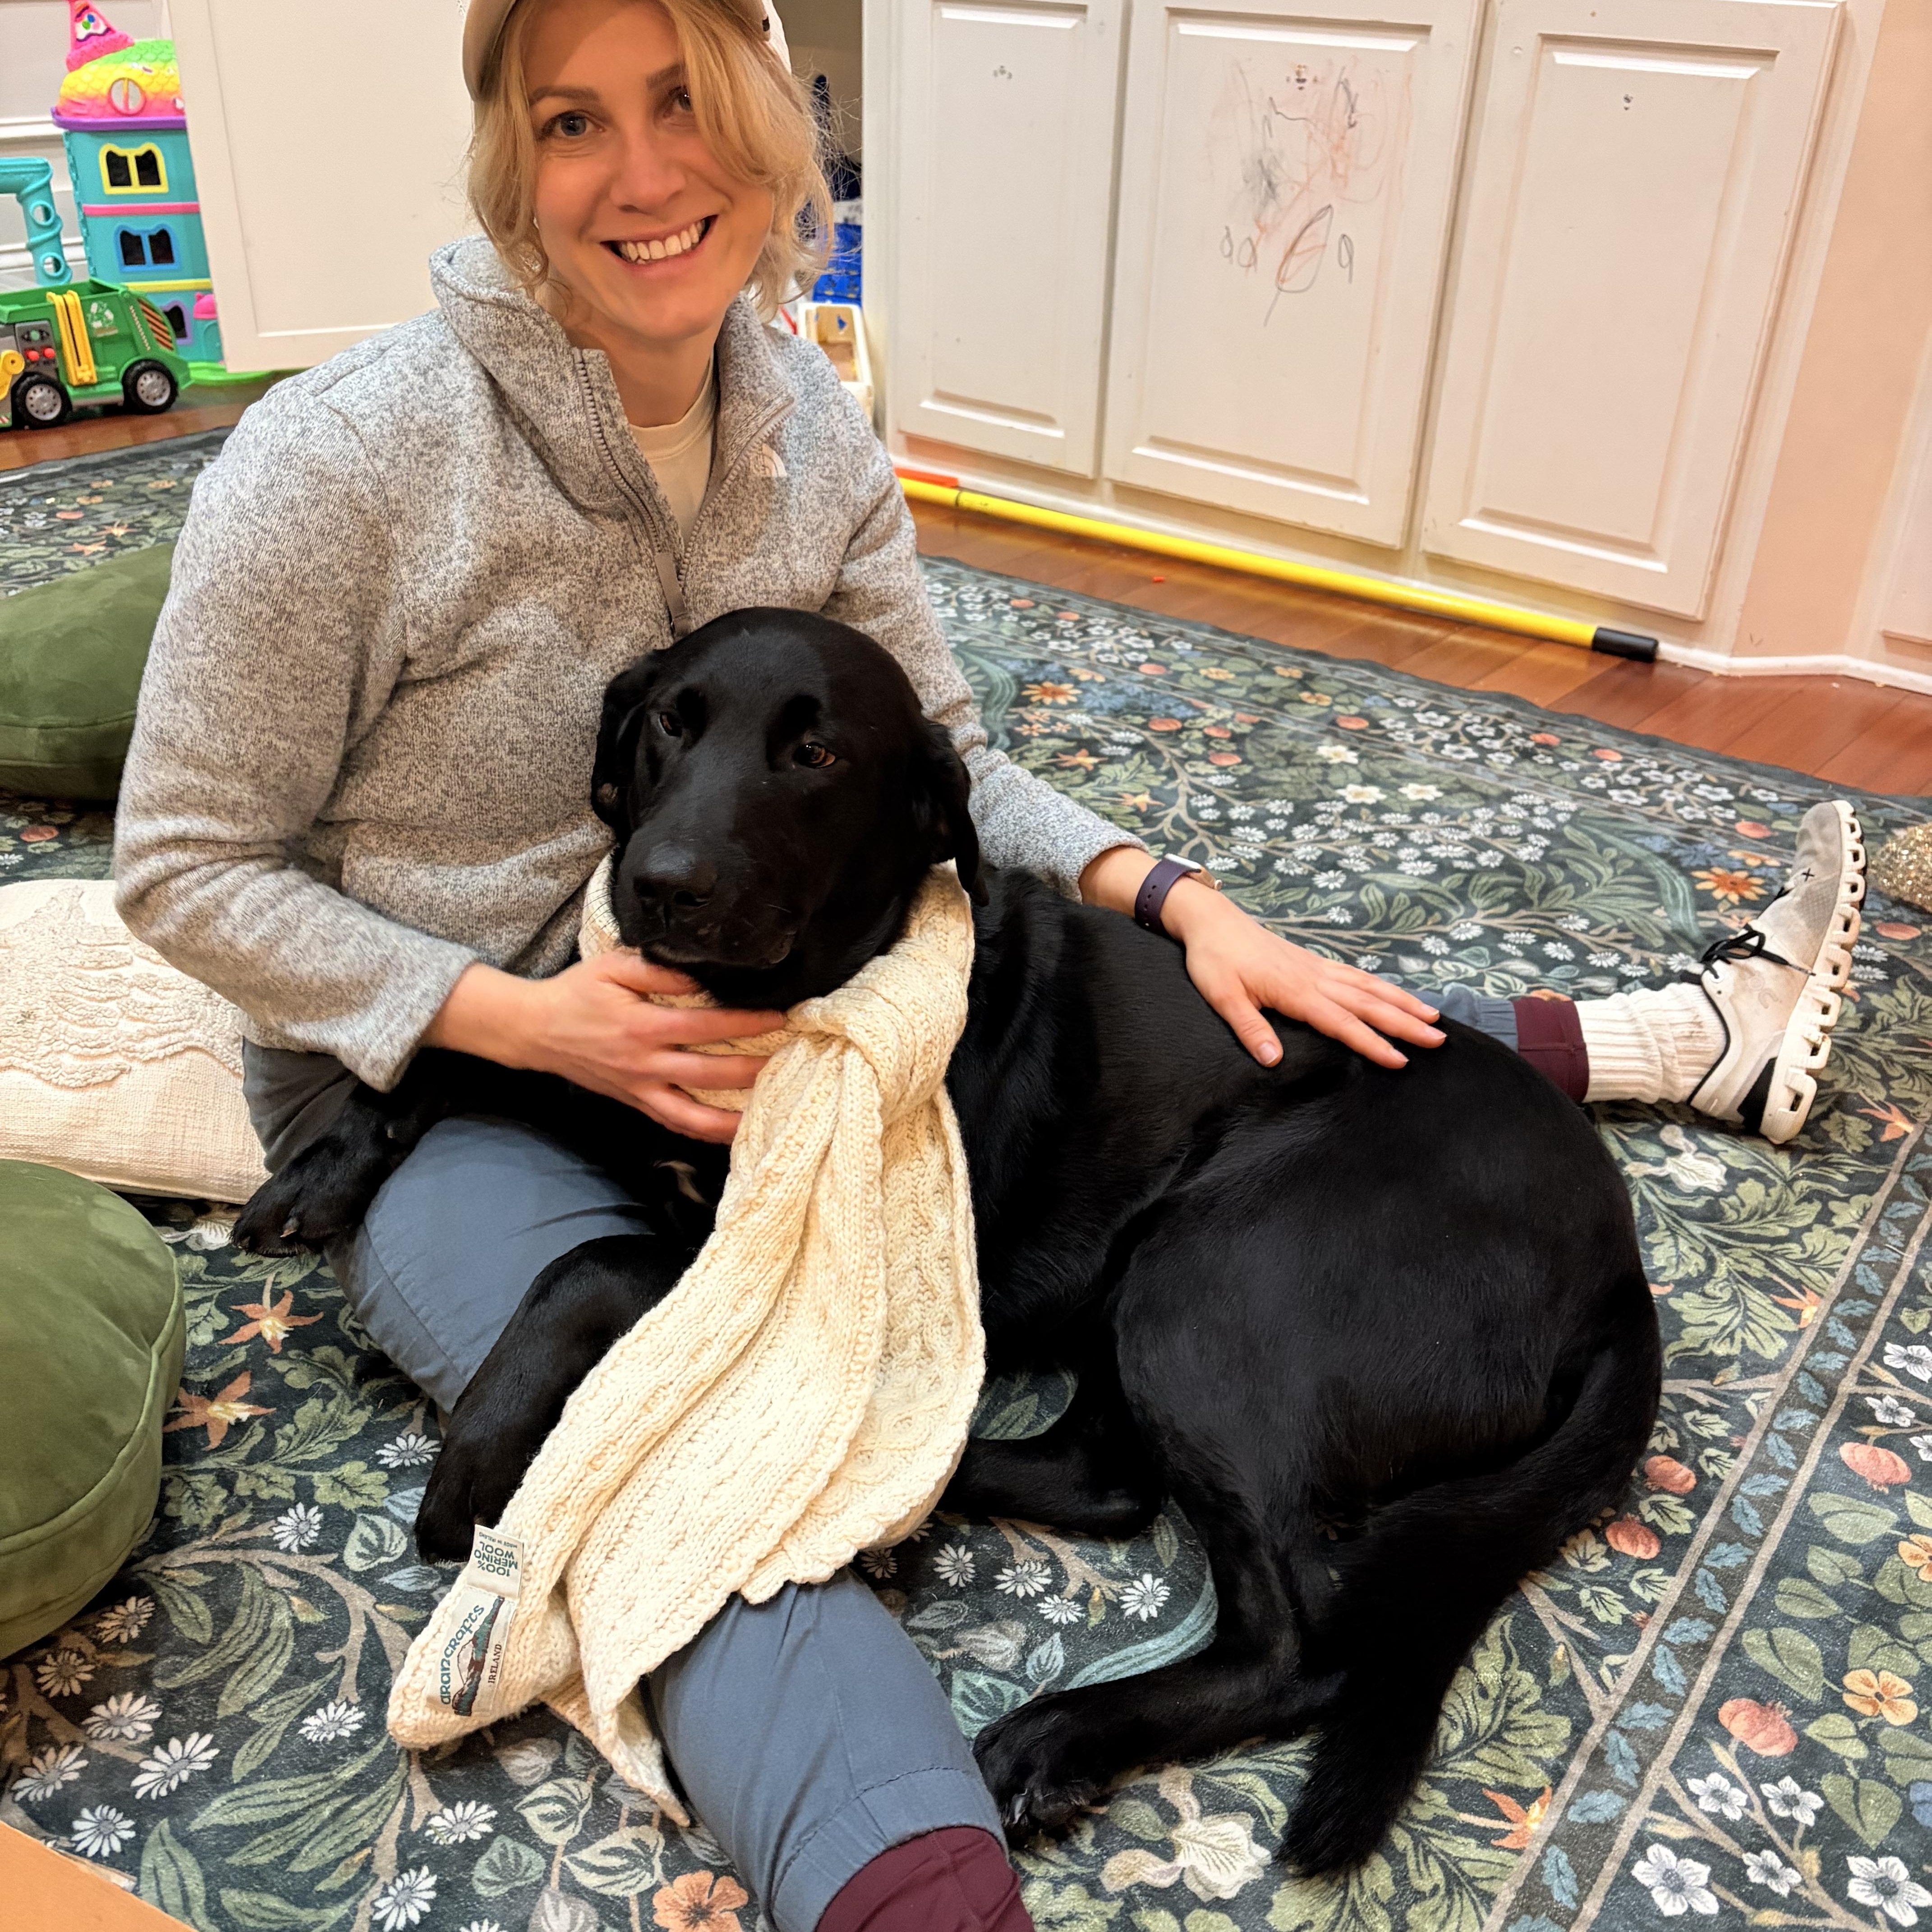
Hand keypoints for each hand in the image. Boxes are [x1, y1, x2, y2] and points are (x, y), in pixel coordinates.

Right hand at [423, 955, 784, 1142]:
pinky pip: (674, 1123)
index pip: (707, 1026)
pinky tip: (731, 1132)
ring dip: (733, 1118)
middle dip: (754, 1069)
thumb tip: (702, 976)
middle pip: (710, 1073)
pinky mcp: (634, 1102)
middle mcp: (645, 1064)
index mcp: (643, 1026)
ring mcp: (640, 1089)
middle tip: (792, 1062)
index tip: (781, 1017)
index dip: (747, 1023)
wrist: (534, 1029)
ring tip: (771, 1112)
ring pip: (693, 1115)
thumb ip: (659, 969)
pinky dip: (704, 1131)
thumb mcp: (613, 967)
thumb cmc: (577, 992)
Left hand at [1163, 883, 1443, 1067]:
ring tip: (1431, 1016)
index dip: (1372, 1043)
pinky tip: (1392, 994)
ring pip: (1368, 986)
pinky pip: (1354, 975)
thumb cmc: (1213, 959)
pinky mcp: (1312, 961)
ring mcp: (1316, 967)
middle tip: (1437, 1040)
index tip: (1399, 1060)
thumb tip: (1273, 1061)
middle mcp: (1314, 978)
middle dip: (1404, 1023)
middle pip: (1368, 1004)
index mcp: (1295, 991)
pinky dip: (1380, 985)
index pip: (1342, 1023)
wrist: (1211, 920)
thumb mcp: (1222, 997)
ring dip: (1400, 1002)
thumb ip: (1249, 1029)